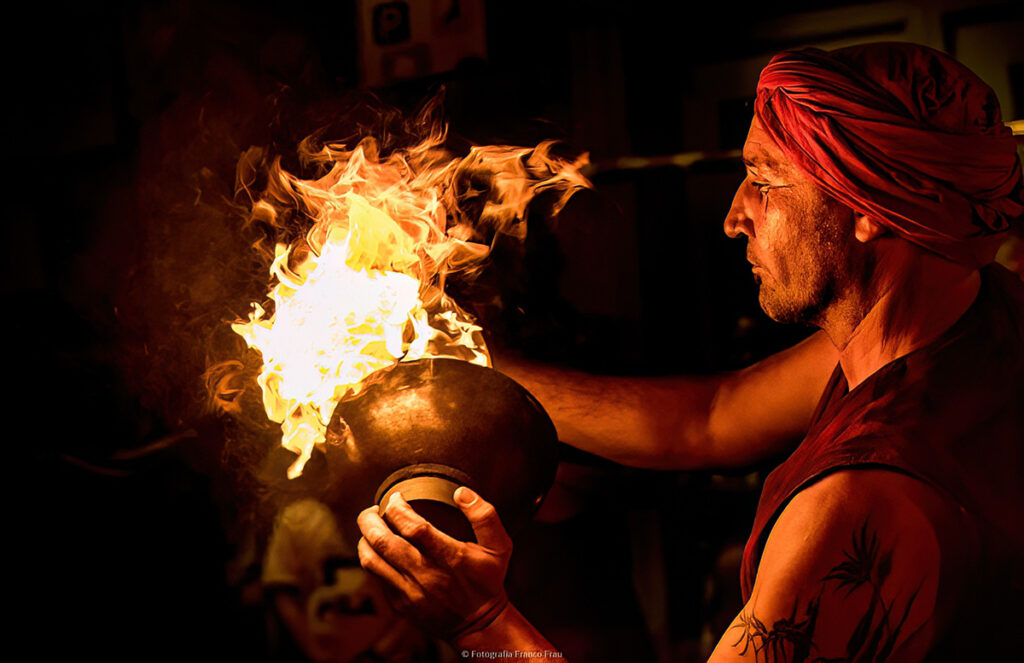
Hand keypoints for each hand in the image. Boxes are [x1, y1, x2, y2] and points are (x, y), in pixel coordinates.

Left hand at [356, 486, 512, 638]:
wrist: (479, 625)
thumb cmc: (487, 581)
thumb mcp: (499, 546)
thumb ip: (485, 516)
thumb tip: (461, 493)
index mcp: (449, 557)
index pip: (414, 527)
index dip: (398, 508)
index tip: (396, 497)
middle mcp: (425, 575)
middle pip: (383, 542)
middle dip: (370, 520)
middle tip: (373, 509)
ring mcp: (409, 592)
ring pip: (372, 561)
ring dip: (365, 539)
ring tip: (370, 528)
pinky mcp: (400, 604)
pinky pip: (376, 578)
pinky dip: (373, 558)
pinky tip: (379, 549)